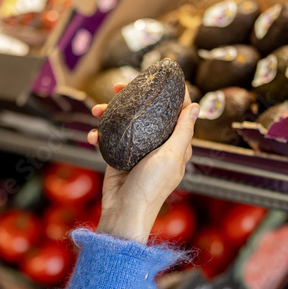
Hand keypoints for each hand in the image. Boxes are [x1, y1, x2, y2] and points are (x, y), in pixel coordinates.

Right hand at [88, 84, 198, 242]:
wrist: (125, 212)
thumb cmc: (152, 187)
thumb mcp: (172, 156)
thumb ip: (183, 131)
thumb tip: (195, 106)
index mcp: (176, 144)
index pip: (177, 111)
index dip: (169, 92)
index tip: (158, 76)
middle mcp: (157, 144)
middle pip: (147, 111)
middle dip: (131, 97)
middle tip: (117, 86)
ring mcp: (136, 150)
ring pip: (124, 122)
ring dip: (108, 113)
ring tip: (96, 109)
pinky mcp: (118, 157)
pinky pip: (108, 139)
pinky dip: (98, 134)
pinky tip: (92, 135)